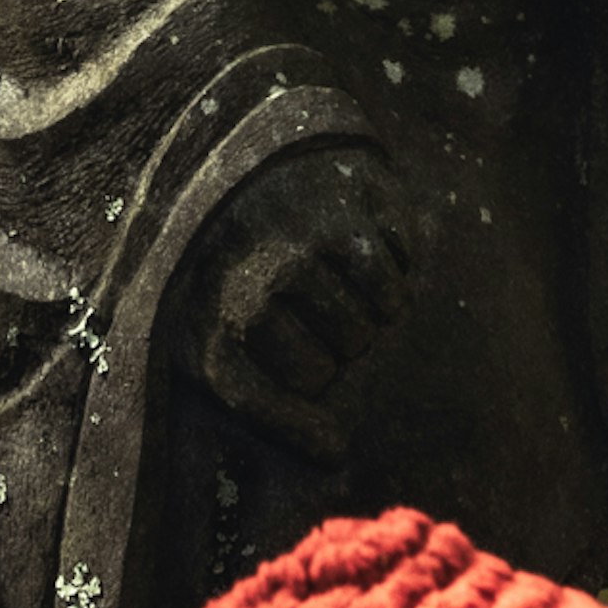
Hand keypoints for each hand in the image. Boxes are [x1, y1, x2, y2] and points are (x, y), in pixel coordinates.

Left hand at [191, 156, 415, 437]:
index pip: (275, 400)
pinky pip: (397, 282)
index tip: (320, 421)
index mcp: (217, 316)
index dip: (302, 417)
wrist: (231, 155)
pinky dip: (392, 281)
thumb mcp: (209, 335)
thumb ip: (263, 404)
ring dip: (362, 315)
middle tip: (303, 311)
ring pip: (370, 325)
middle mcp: (261, 281)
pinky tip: (361, 255)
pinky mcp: (353, 206)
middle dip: (326, 350)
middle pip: (330, 366)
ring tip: (330, 283)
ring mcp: (309, 241)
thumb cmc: (224, 268)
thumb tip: (337, 452)